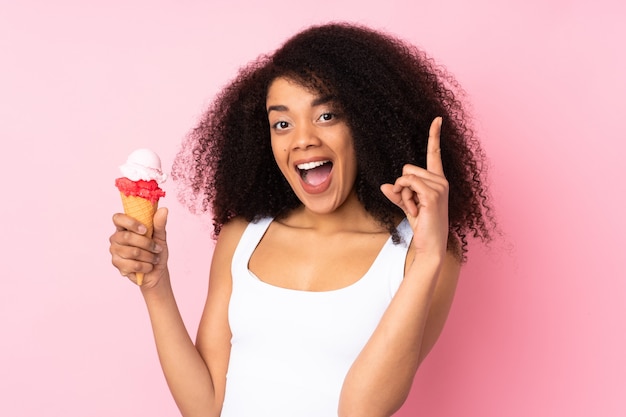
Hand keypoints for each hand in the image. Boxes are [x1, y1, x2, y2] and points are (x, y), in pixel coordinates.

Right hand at [109, 207, 168, 287]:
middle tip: (158, 248)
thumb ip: (159, 224)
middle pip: (127, 237)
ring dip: (149, 256)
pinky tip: (148, 266)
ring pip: (133, 252)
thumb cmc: (156, 251)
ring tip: (154, 258)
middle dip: (147, 244)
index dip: (130, 223)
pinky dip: (146, 266)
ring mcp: (115, 251)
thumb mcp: (160, 236)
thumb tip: (164, 210)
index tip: (145, 230)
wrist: (156, 271)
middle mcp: (116, 237)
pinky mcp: (117, 264)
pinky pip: (133, 265)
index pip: (118, 218)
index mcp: (125, 227)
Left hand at [380, 117, 448, 257]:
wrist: (431, 244)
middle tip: (412, 205)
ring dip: (403, 194)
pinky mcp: (433, 194)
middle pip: (408, 168)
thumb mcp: (407, 206)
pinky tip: (415, 210)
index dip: (435, 135)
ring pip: (405, 177)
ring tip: (415, 209)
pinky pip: (407, 184)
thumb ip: (397, 194)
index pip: (435, 153)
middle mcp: (441, 180)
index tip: (437, 119)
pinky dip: (404, 197)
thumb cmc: (423, 225)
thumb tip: (384, 186)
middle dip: (402, 187)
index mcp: (437, 180)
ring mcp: (439, 187)